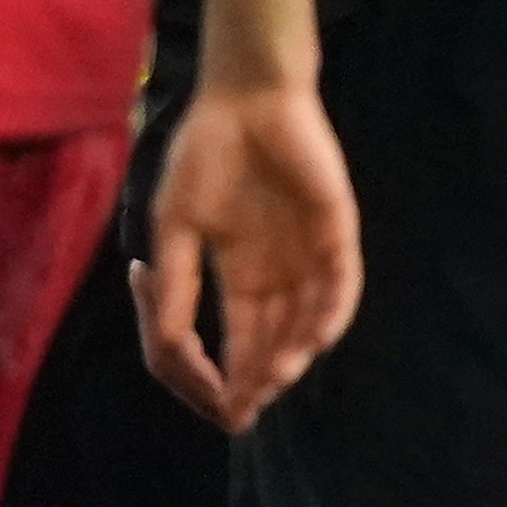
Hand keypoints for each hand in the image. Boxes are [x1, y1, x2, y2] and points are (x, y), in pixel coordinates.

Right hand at [134, 75, 360, 430]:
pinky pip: (340, 285)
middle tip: (245, 409)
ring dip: (289, 354)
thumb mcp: (174, 227)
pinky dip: (329, 315)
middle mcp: (274, 271)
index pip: (231, 337)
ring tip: (273, 380)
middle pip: (270, 339)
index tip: (212, 401)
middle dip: (257, 378)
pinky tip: (313, 341)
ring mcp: (307, 253)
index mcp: (234, 270)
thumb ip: (175, 288)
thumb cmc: (203, 154)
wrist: (245, 98)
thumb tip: (166, 349)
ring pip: (305, 321)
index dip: (219, 372)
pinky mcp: (336, 231)